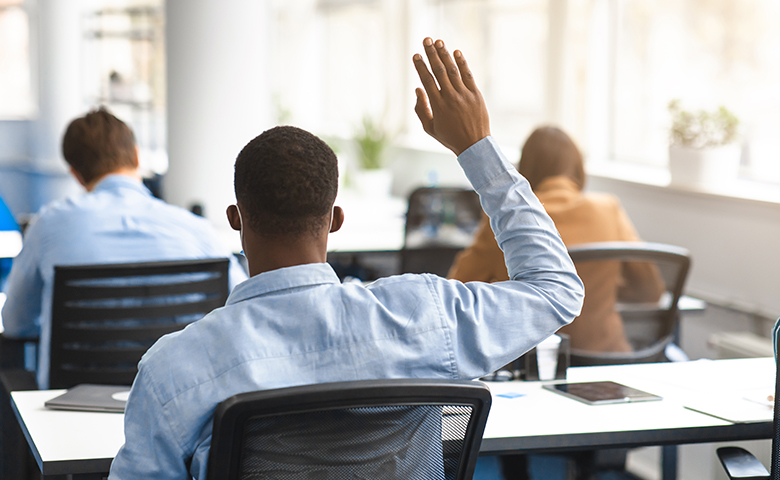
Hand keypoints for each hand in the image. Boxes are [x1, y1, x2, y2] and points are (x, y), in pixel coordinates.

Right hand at [413, 38, 490, 155]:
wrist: (474, 144)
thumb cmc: (449, 137)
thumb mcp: (429, 128)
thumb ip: (421, 108)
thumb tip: (417, 89)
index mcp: (438, 106)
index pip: (427, 80)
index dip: (421, 66)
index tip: (416, 55)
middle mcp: (451, 97)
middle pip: (439, 71)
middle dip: (431, 54)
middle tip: (426, 40)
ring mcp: (464, 95)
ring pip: (453, 70)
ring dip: (445, 54)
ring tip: (438, 42)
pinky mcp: (475, 94)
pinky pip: (468, 75)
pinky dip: (462, 63)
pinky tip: (456, 52)